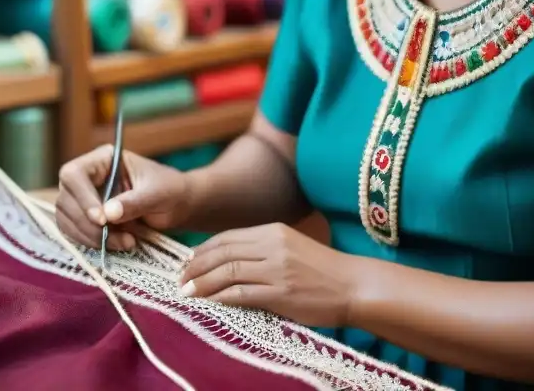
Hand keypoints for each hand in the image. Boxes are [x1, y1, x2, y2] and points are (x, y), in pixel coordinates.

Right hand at [55, 145, 190, 251]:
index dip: (82, 197)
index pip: (75, 174)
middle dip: (90, 225)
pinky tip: (119, 245)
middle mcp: (88, 176)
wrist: (179, 207)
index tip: (102, 219)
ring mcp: (84, 198)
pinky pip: (74, 233)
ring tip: (126, 242)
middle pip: (66, 200)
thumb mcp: (158, 193)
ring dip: (91, 237)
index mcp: (104, 159)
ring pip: (67, 220)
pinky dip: (92, 243)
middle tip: (121, 238)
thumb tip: (107, 214)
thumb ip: (134, 202)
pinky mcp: (86, 218)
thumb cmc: (171, 191)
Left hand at [179, 223, 357, 327]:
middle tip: (179, 279)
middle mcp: (273, 246)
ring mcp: (277, 270)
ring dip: (202, 283)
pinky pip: (241, 294)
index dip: (203, 250)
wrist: (353, 285)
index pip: (228, 237)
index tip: (188, 262)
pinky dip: (219, 298)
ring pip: (227, 272)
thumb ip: (264, 249)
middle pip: (222, 252)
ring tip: (187, 293)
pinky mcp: (281, 294)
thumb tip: (230, 259)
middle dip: (195, 267)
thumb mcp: (292, 247)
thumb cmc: (323, 269)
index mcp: (275, 231)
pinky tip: (208, 303)